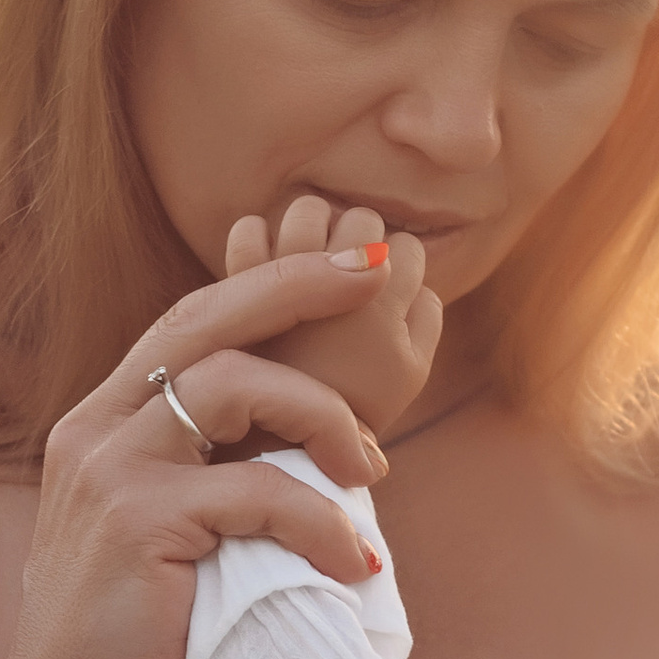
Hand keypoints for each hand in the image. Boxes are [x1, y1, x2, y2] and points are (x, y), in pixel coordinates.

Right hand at [0, 247, 402, 658]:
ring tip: (370, 478)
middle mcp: (97, 431)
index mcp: (101, 426)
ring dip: (323, 418)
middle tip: (376, 278)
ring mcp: (110, 472)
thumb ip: (206, 479)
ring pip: (236, 385)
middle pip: (206, 318)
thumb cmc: (130, 645)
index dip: (267, 284)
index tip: (346, 269)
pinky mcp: (137, 523)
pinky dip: (321, 521)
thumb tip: (306, 450)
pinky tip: (351, 564)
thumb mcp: (165, 538)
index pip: (189, 322)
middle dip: (298, 284)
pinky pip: (257, 490)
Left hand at [229, 199, 442, 439]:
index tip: (378, 299)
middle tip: (345, 279)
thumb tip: (406, 263)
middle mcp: (339, 282)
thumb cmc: (349, 412)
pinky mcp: (235, 286)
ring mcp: (284, 279)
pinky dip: (258, 238)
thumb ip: (423, 314)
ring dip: (313, 227)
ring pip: (309, 210)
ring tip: (308, 261)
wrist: (273, 448)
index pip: (406, 247)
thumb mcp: (409, 373)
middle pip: (362, 219)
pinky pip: (249, 230)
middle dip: (358, 239)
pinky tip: (266, 267)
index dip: (394, 270)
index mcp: (387, 304)